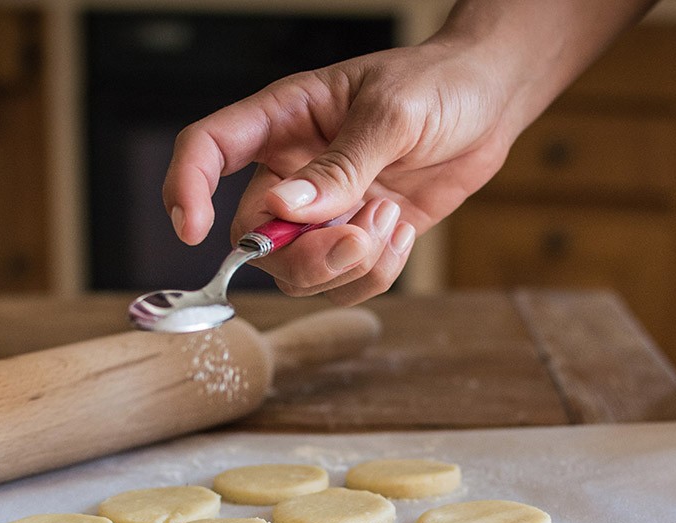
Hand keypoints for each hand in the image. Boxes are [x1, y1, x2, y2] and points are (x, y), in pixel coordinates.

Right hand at [162, 0, 654, 303]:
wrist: (490, 104)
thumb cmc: (437, 85)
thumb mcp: (391, 115)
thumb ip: (340, 167)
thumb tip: (283, 210)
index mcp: (281, 121)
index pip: (208, 149)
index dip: (185, 188)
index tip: (191, 229)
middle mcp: (291, 171)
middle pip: (253, 238)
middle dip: (303, 254)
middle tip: (357, 238)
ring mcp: (324, 213)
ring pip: (299, 274)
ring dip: (347, 264)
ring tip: (389, 218)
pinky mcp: (357, 240)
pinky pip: (345, 285)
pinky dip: (375, 273)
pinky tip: (401, 231)